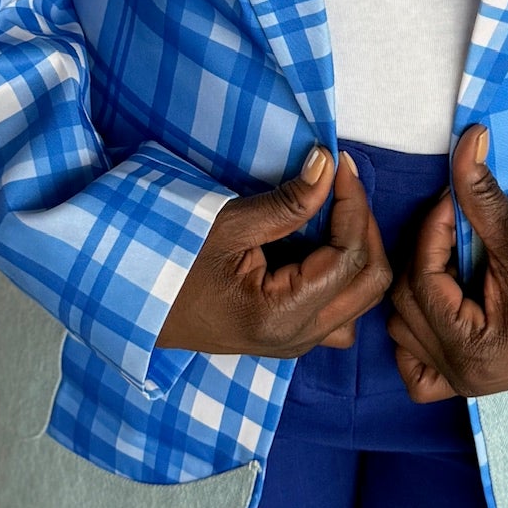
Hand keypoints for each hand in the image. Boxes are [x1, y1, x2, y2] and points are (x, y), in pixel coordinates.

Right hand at [157, 147, 391, 358]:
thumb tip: (328, 164)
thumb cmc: (173, 264)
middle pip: (369, 281)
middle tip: (341, 183)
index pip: (347, 256)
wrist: (138, 308)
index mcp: (282, 315)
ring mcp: (297, 343)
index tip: (340, 163)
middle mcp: (299, 339)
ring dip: (360, 251)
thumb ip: (287, 202)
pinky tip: (326, 244)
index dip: (353, 203)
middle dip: (363, 225)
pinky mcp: (292, 337)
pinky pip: (342, 310)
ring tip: (338, 210)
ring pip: (362, 299)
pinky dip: (348, 274)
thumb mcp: (228, 226)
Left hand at [387, 125, 507, 400]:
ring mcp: (460, 384)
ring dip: (417, 288)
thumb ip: (483, 196)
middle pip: (407, 301)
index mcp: (471, 348)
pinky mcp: (466, 384)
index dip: (431, 230)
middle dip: (424, 254)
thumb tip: (468, 139)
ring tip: (451, 259)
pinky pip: (417, 371)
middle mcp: (459, 373)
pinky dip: (416, 337)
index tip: (449, 198)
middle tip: (452, 224)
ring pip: (403, 330)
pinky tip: (437, 306)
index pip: (424, 278)